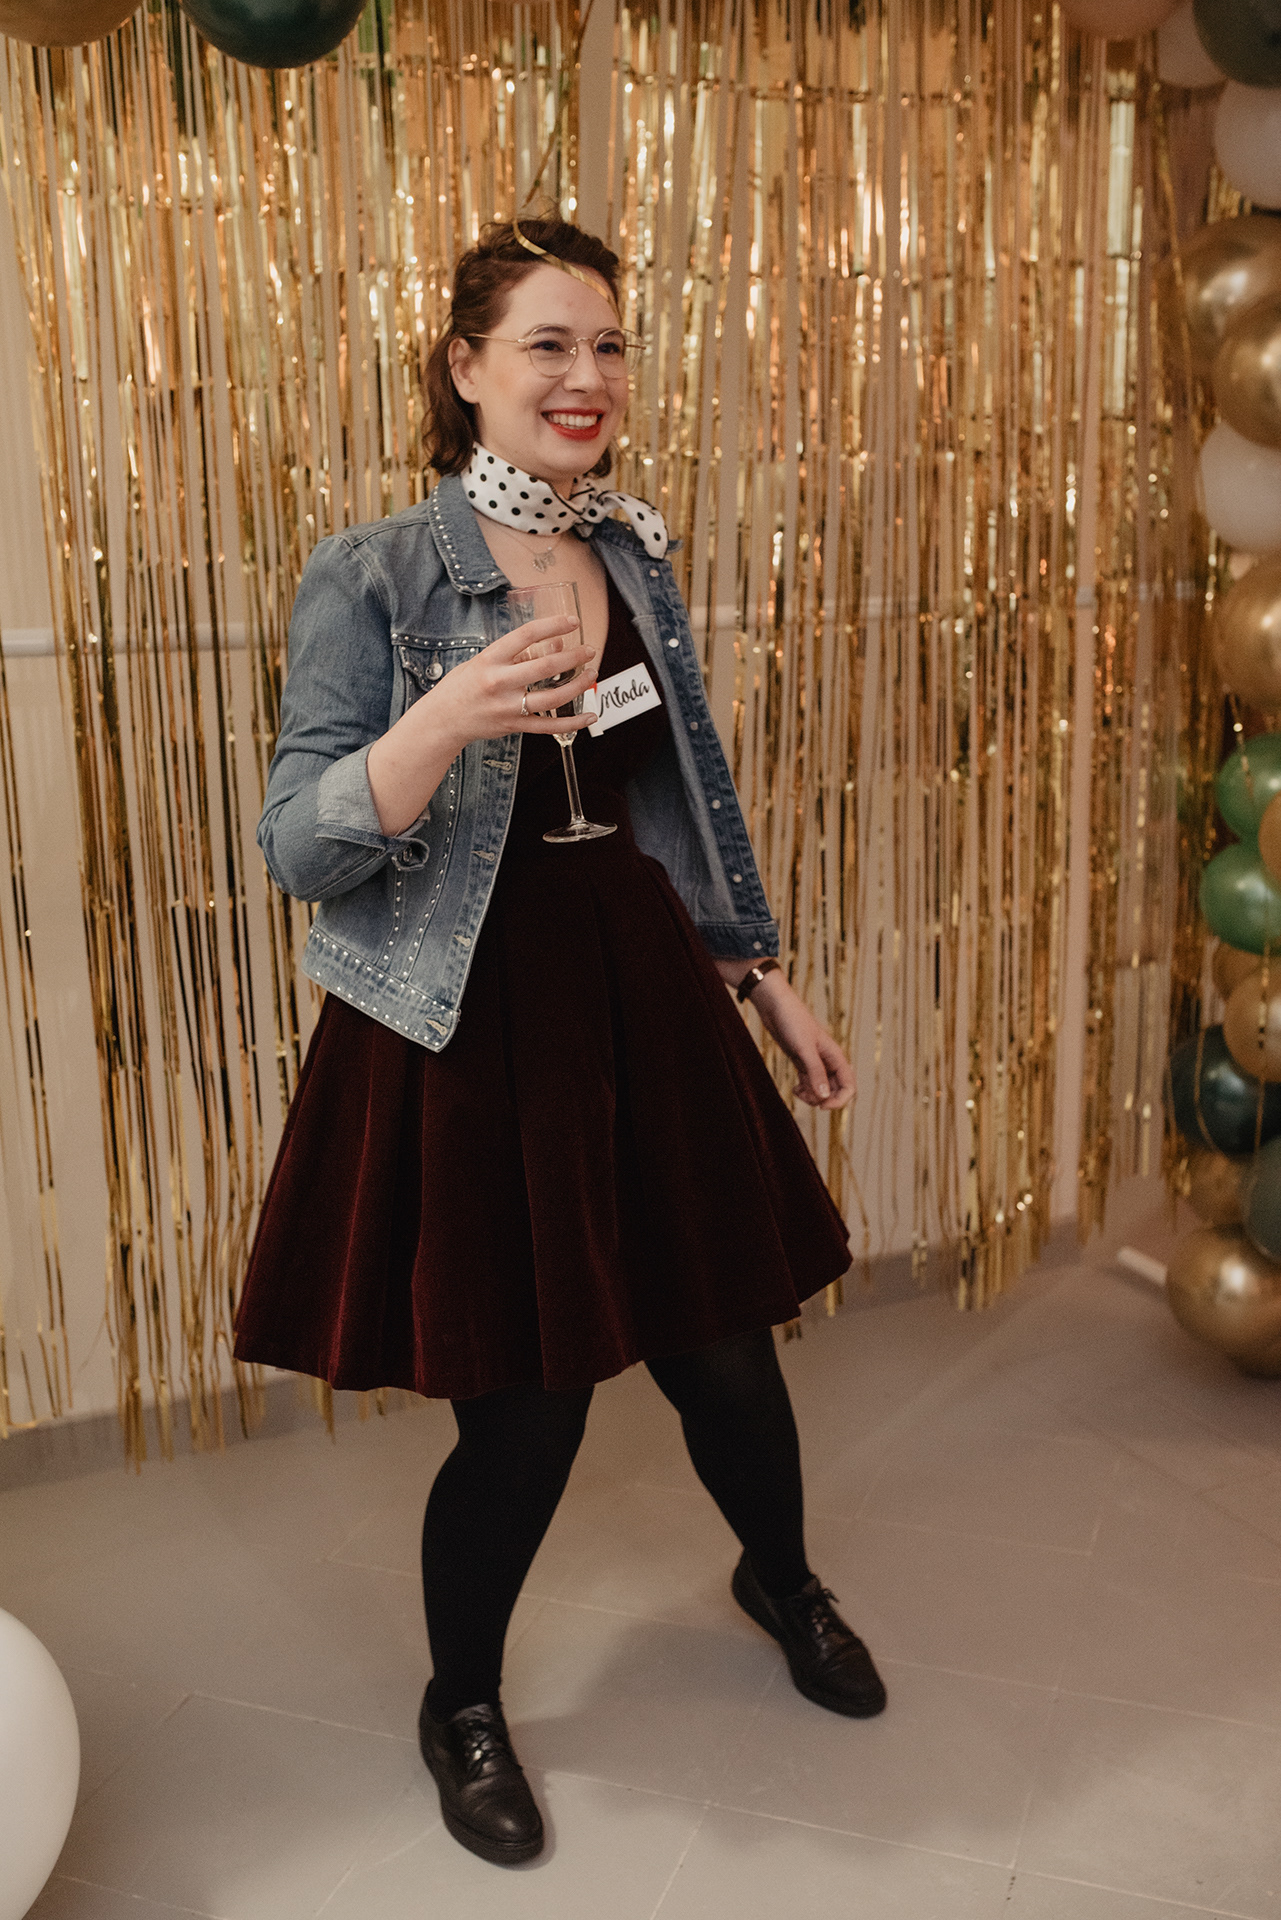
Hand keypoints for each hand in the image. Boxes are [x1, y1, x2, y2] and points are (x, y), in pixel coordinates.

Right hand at [429, 614, 597, 747]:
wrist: (442, 719)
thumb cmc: (463, 686)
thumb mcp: (486, 661)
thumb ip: (520, 654)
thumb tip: (556, 644)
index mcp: (490, 659)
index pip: (526, 635)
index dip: (553, 625)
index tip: (573, 621)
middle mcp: (499, 682)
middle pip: (545, 667)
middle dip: (573, 656)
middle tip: (589, 650)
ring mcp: (507, 707)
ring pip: (552, 697)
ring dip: (578, 685)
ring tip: (591, 674)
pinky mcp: (513, 726)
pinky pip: (549, 726)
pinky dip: (573, 722)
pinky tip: (590, 716)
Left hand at [728, 968, 853, 1109]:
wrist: (775, 1006)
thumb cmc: (792, 1022)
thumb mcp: (803, 1048)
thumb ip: (815, 1072)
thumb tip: (824, 1097)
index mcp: (835, 1056)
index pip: (849, 1086)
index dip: (839, 1100)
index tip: (822, 1105)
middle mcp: (828, 1061)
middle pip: (836, 1090)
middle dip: (823, 1099)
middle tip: (806, 1096)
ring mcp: (815, 1062)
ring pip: (821, 1089)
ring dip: (812, 1096)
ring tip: (798, 1091)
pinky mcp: (802, 1062)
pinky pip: (810, 1084)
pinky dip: (804, 1090)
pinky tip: (795, 1089)